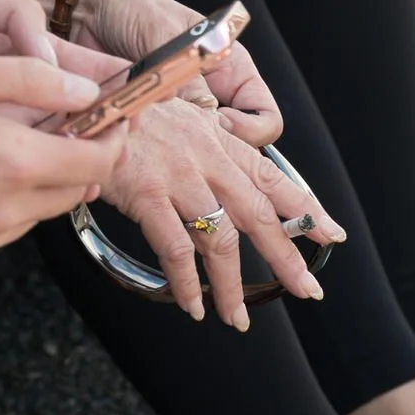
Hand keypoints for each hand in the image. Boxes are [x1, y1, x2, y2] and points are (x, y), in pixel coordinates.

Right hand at [0, 51, 127, 283]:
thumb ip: (31, 80)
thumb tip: (87, 95)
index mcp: (12, 164)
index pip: (98, 163)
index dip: (113, 139)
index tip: (110, 120)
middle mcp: (0, 216)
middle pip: (68, 194)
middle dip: (72, 160)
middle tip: (51, 129)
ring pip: (26, 217)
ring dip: (24, 186)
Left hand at [38, 0, 281, 143]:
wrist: (82, 10)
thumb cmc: (130, 6)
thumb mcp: (162, 32)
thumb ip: (183, 70)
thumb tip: (203, 114)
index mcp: (229, 69)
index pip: (263, 118)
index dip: (249, 131)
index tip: (218, 126)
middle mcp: (208, 95)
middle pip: (232, 145)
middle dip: (211, 148)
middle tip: (179, 136)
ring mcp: (178, 112)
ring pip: (193, 153)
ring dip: (173, 150)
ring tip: (149, 130)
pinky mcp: (147, 121)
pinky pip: (156, 148)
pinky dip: (145, 146)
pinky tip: (127, 131)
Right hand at [82, 90, 343, 327]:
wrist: (85, 97)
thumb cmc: (126, 106)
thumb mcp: (177, 111)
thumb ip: (204, 135)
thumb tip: (222, 159)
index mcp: (218, 139)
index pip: (273, 177)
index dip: (304, 208)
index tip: (329, 234)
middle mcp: (207, 159)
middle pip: (259, 216)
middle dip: (286, 258)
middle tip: (307, 290)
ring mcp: (179, 178)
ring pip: (220, 241)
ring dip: (232, 285)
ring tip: (238, 317)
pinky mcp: (146, 195)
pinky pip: (175, 249)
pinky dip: (186, 282)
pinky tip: (192, 304)